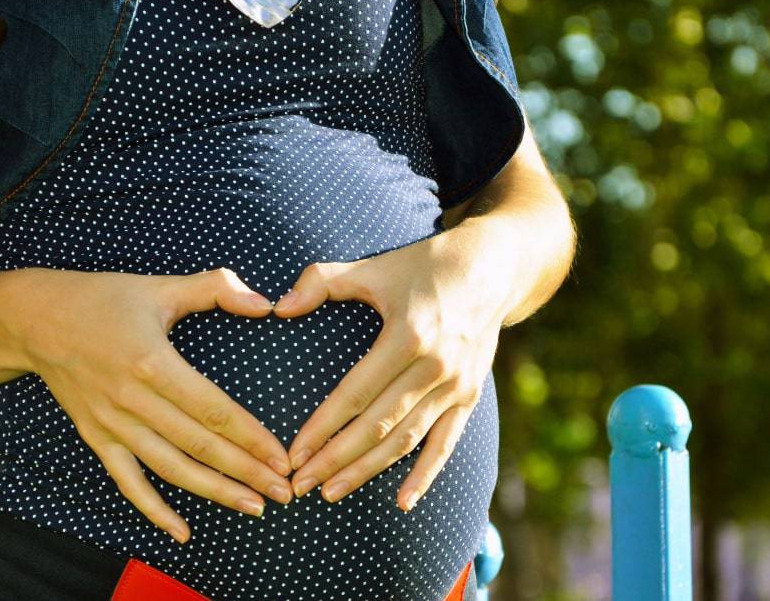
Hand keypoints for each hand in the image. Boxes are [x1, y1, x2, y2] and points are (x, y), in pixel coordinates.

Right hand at [12, 267, 294, 543]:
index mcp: (153, 363)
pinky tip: (183, 532)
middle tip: (283, 491)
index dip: (251, 438)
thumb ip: (217, 288)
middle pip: (199, 446)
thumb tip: (264, 302)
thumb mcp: (161, 286)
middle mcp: (132, 401)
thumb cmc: (104, 299)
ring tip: (254, 507)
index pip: (213, 411)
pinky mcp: (96, 438)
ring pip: (171, 469)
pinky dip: (155, 510)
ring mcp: (112, 424)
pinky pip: (129, 482)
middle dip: (246, 473)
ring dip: (215, 492)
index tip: (281, 457)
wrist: (34, 320)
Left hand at [273, 227, 514, 510]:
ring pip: (406, 440)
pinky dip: (425, 475)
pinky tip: (402, 502)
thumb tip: (278, 307)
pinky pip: (445, 444)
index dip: (322, 427)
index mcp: (408, 336)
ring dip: (368, 471)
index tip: (294, 454)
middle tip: (301, 484)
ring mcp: (456, 386)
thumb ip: (322, 282)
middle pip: (378, 426)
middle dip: (336, 459)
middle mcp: (435, 367)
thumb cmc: (423, 266)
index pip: (356, 394)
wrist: (492, 268)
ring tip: (332, 492)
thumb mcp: (373, 267)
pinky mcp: (469, 396)